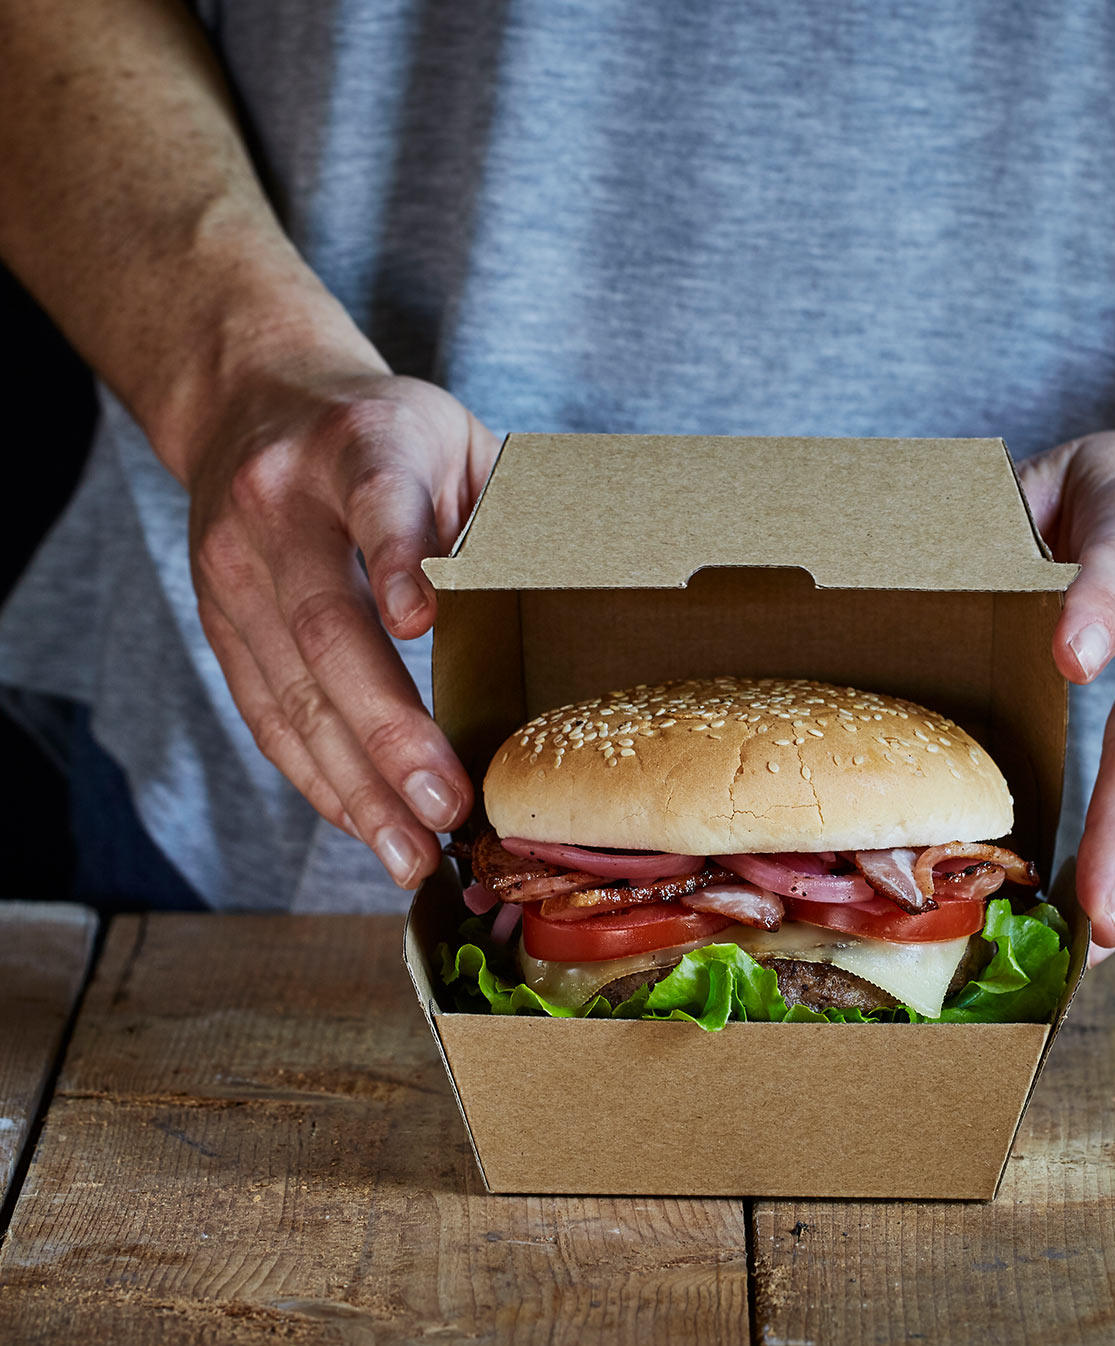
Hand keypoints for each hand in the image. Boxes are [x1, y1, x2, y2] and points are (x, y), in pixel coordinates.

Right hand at [186, 363, 500, 887]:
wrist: (253, 401)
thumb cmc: (387, 434)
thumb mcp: (455, 440)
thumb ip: (497, 512)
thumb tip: (574, 608)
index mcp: (358, 445)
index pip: (378, 500)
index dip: (399, 558)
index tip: (422, 620)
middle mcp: (281, 508)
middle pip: (328, 627)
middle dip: (388, 730)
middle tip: (446, 804)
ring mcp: (235, 570)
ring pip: (290, 691)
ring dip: (354, 784)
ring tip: (409, 852)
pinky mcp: (219, 622)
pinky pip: (266, 714)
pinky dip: (318, 777)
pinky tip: (364, 824)